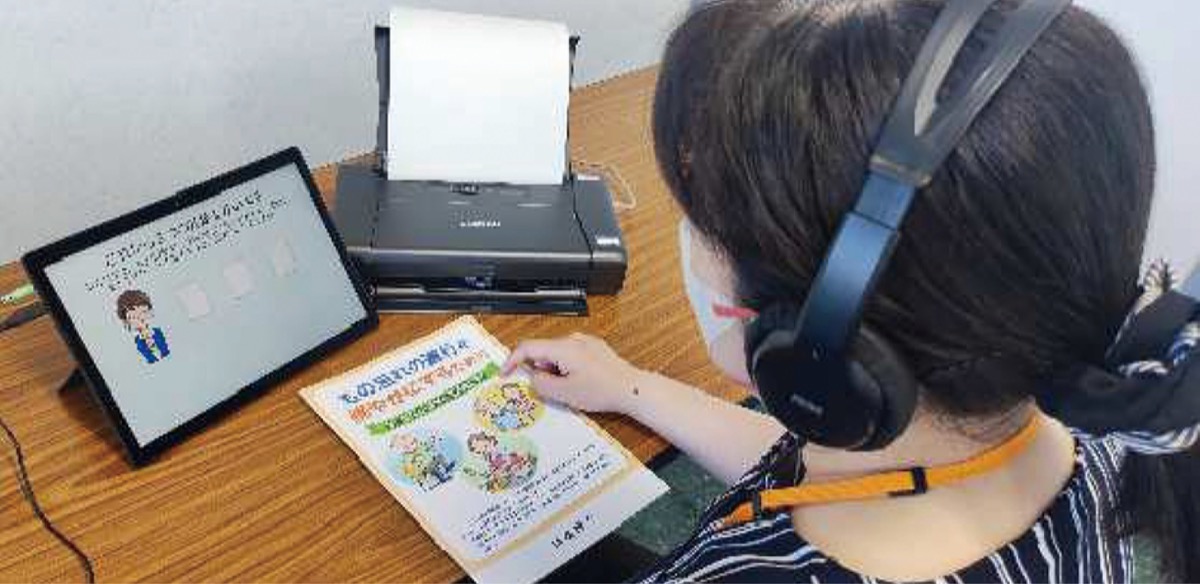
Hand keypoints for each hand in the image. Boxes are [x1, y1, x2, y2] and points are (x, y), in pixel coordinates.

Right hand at [501, 333, 644, 414]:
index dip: (512, 361)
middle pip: (543, 352)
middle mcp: (573, 340)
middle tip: (551, 390)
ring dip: (555, 371)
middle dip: (541, 371)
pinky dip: (567, 368)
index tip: (504, 373)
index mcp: (562, 348)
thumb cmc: (601, 391)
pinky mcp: (594, 348)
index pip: (527, 348)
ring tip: (572, 388)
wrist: (631, 388)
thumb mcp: (564, 394)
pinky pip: (571, 355)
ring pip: (557, 355)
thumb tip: (533, 377)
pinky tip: (581, 383)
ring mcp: (585, 342)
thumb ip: (541, 385)